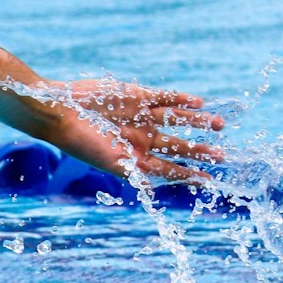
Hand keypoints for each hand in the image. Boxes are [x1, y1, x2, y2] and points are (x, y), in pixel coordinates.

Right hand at [42, 79, 223, 181]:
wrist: (61, 111)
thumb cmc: (81, 142)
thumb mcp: (108, 162)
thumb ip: (132, 172)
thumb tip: (152, 187)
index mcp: (134, 157)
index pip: (168, 169)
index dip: (188, 175)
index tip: (208, 181)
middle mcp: (141, 138)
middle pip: (177, 145)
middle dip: (199, 151)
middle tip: (221, 155)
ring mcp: (140, 116)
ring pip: (176, 120)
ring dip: (197, 122)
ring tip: (219, 124)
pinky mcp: (136, 95)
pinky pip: (164, 98)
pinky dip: (180, 100)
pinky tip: (197, 102)